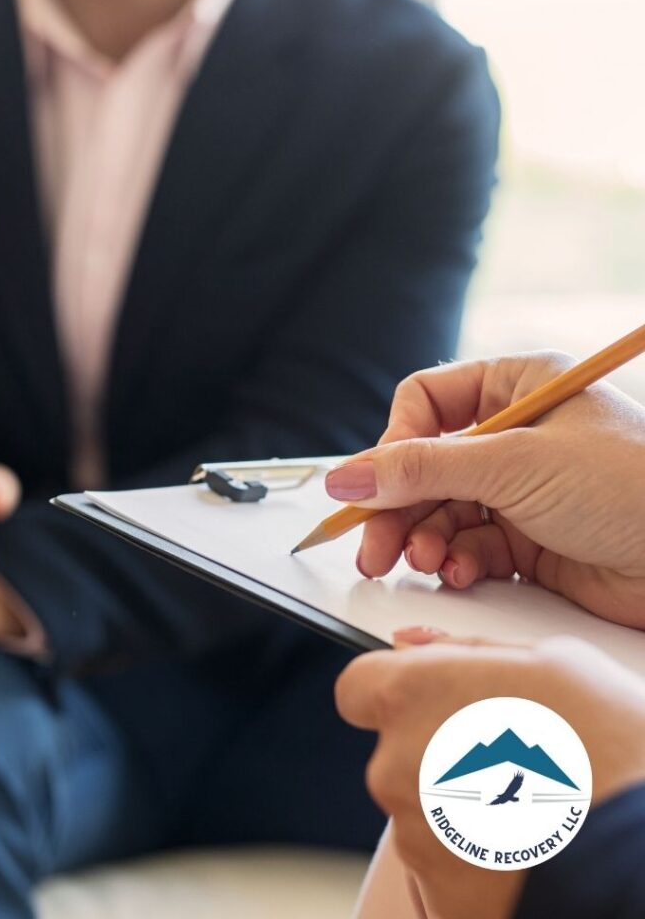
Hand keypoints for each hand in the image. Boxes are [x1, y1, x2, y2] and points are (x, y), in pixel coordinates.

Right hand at [326, 353, 644, 627]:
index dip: (393, 443)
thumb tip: (344, 476)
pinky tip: (462, 573)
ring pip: (439, 511)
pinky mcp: (527, 540)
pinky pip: (468, 547)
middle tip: (373, 548)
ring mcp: (519, 489)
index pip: (424, 403)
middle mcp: (513, 436)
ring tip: (427, 563)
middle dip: (397, 508)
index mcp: (516, 387)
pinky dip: (457, 563)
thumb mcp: (514, 463)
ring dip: (425, 540)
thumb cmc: (633, 487)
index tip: (373, 484)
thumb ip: (421, 469)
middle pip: (423, 466)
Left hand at [336, 632, 644, 918]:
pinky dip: (474, 862)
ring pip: (421, 813)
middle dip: (438, 757)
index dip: (392, 696)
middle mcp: (395, 764)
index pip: (358, 689)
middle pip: (395, 754)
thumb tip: (418, 643)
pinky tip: (526, 853)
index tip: (424, 705)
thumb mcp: (556, 664)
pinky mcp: (436, 894)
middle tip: (508, 765)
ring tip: (531, 812)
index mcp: (412, 696)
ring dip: (459, 811)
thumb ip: (467, 650)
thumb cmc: (618, 756)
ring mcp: (412, 835)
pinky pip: (442, 868)